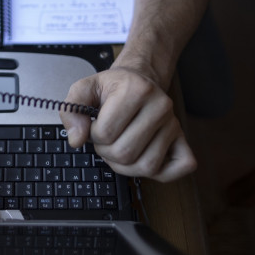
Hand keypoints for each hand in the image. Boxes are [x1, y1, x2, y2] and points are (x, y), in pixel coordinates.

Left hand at [60, 67, 195, 181]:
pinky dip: (161, 172)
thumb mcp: (85, 89)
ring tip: (120, 147)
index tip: (95, 126)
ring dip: (126, 165)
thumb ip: (71, 111)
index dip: (93, 136)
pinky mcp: (182, 139)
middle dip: (107, 152)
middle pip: (125, 153)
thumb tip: (76, 140)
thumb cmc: (113, 88)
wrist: (138, 81)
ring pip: (147, 166)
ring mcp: (174, 124)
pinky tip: (144, 157)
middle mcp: (161, 106)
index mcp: (137, 90)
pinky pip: (179, 167)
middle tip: (107, 139)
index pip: (106, 133)